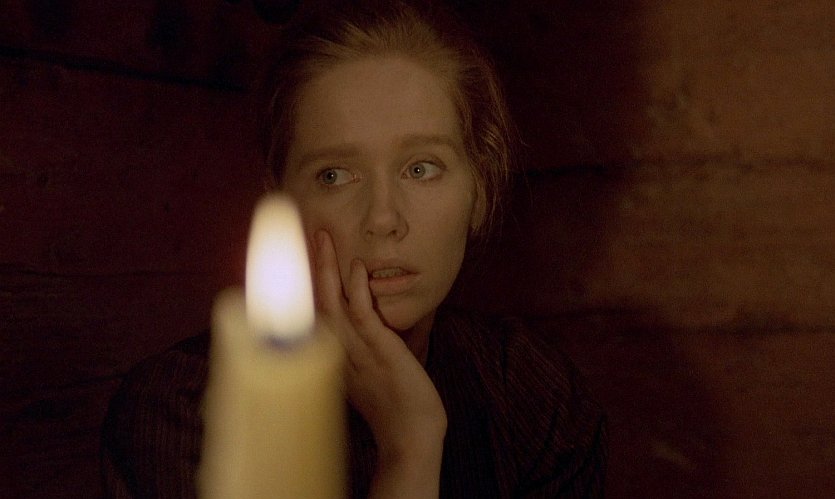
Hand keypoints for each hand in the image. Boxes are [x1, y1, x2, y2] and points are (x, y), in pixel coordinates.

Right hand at [312, 230, 446, 497]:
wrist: (410, 434)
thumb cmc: (395, 404)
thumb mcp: (370, 371)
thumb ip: (363, 347)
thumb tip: (366, 323)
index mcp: (330, 356)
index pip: (311, 314)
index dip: (303, 285)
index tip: (297, 260)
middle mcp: (335, 351)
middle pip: (314, 301)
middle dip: (310, 266)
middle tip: (304, 234)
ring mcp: (355, 350)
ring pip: (333, 301)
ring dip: (328, 267)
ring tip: (324, 238)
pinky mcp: (378, 348)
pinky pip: (363, 313)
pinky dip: (358, 287)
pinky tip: (355, 265)